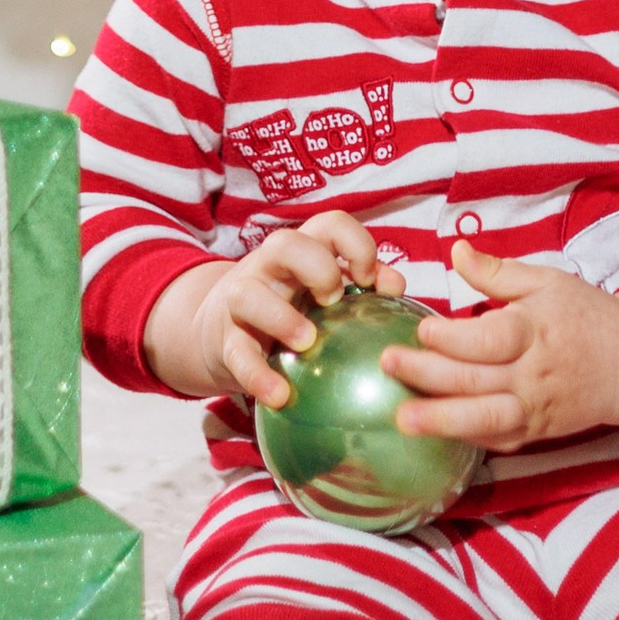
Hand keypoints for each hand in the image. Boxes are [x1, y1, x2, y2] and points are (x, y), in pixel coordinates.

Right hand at [141, 214, 404, 410]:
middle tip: (334, 301)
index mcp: (303, 250)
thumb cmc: (291, 307)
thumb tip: (395, 287)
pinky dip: (259, 376)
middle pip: (285, 243)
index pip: (330, 224)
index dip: (356, 244)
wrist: (223, 332)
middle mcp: (269, 268)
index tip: (369, 279)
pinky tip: (280, 395)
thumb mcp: (323, 290)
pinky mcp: (227, 342)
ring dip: (281, 317)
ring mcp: (242, 301)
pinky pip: (238, 355)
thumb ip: (363, 284)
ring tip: (307, 342)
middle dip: (317, 268)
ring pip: (249, 294)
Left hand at [381, 241, 618, 452]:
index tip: (422, 329)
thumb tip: (456, 252)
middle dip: (428, 375)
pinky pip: (497, 441)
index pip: (490, 339)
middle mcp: (532, 375)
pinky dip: (466, 439)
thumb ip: (497, 273)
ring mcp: (534, 409)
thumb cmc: (586, 315)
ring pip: (485, 420)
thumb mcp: (546, 281)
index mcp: (535, 331)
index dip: (454, 337)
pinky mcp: (534, 433)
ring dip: (442, 421)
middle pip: (476, 380)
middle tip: (387, 364)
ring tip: (403, 419)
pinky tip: (434, 434)